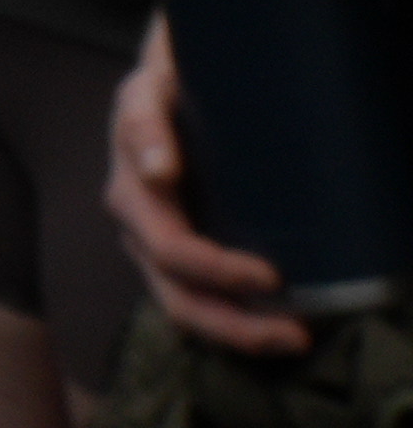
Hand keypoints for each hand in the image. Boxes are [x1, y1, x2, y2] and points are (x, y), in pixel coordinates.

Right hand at [104, 17, 305, 357]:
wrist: (161, 93)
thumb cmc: (163, 89)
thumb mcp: (147, 92)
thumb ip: (145, 124)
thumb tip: (159, 173)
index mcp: (129, 198)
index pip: (172, 253)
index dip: (220, 272)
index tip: (274, 275)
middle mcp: (138, 234)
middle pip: (178, 300)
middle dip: (236, 326)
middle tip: (297, 334)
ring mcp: (156, 253)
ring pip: (188, 312)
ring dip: (240, 334)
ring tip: (294, 337)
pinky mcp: (178, 260)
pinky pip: (201, 304)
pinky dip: (236, 323)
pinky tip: (273, 325)